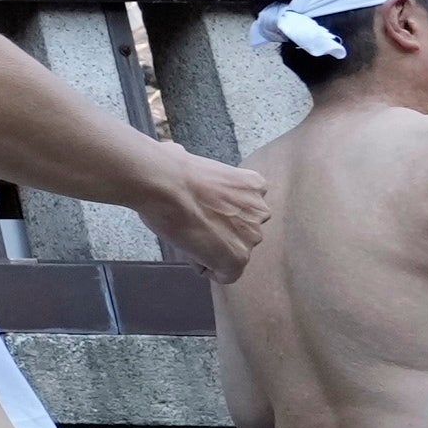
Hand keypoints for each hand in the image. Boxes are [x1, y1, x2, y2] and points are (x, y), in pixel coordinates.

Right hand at [140, 149, 272, 280]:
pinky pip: (226, 274)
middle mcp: (260, 212)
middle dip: (219, 232)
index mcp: (255, 186)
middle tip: (191, 224)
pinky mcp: (239, 258)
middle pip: (240, 233)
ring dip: (213, 249)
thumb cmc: (171, 170)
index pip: (241, 210)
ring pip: (233, 253)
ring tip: (187, 235)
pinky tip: (190, 249)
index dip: (215, 213)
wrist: (166, 185)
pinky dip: (208, 268)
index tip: (197, 211)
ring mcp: (252, 235)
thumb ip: (198, 170)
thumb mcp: (196, 162)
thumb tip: (176, 153)